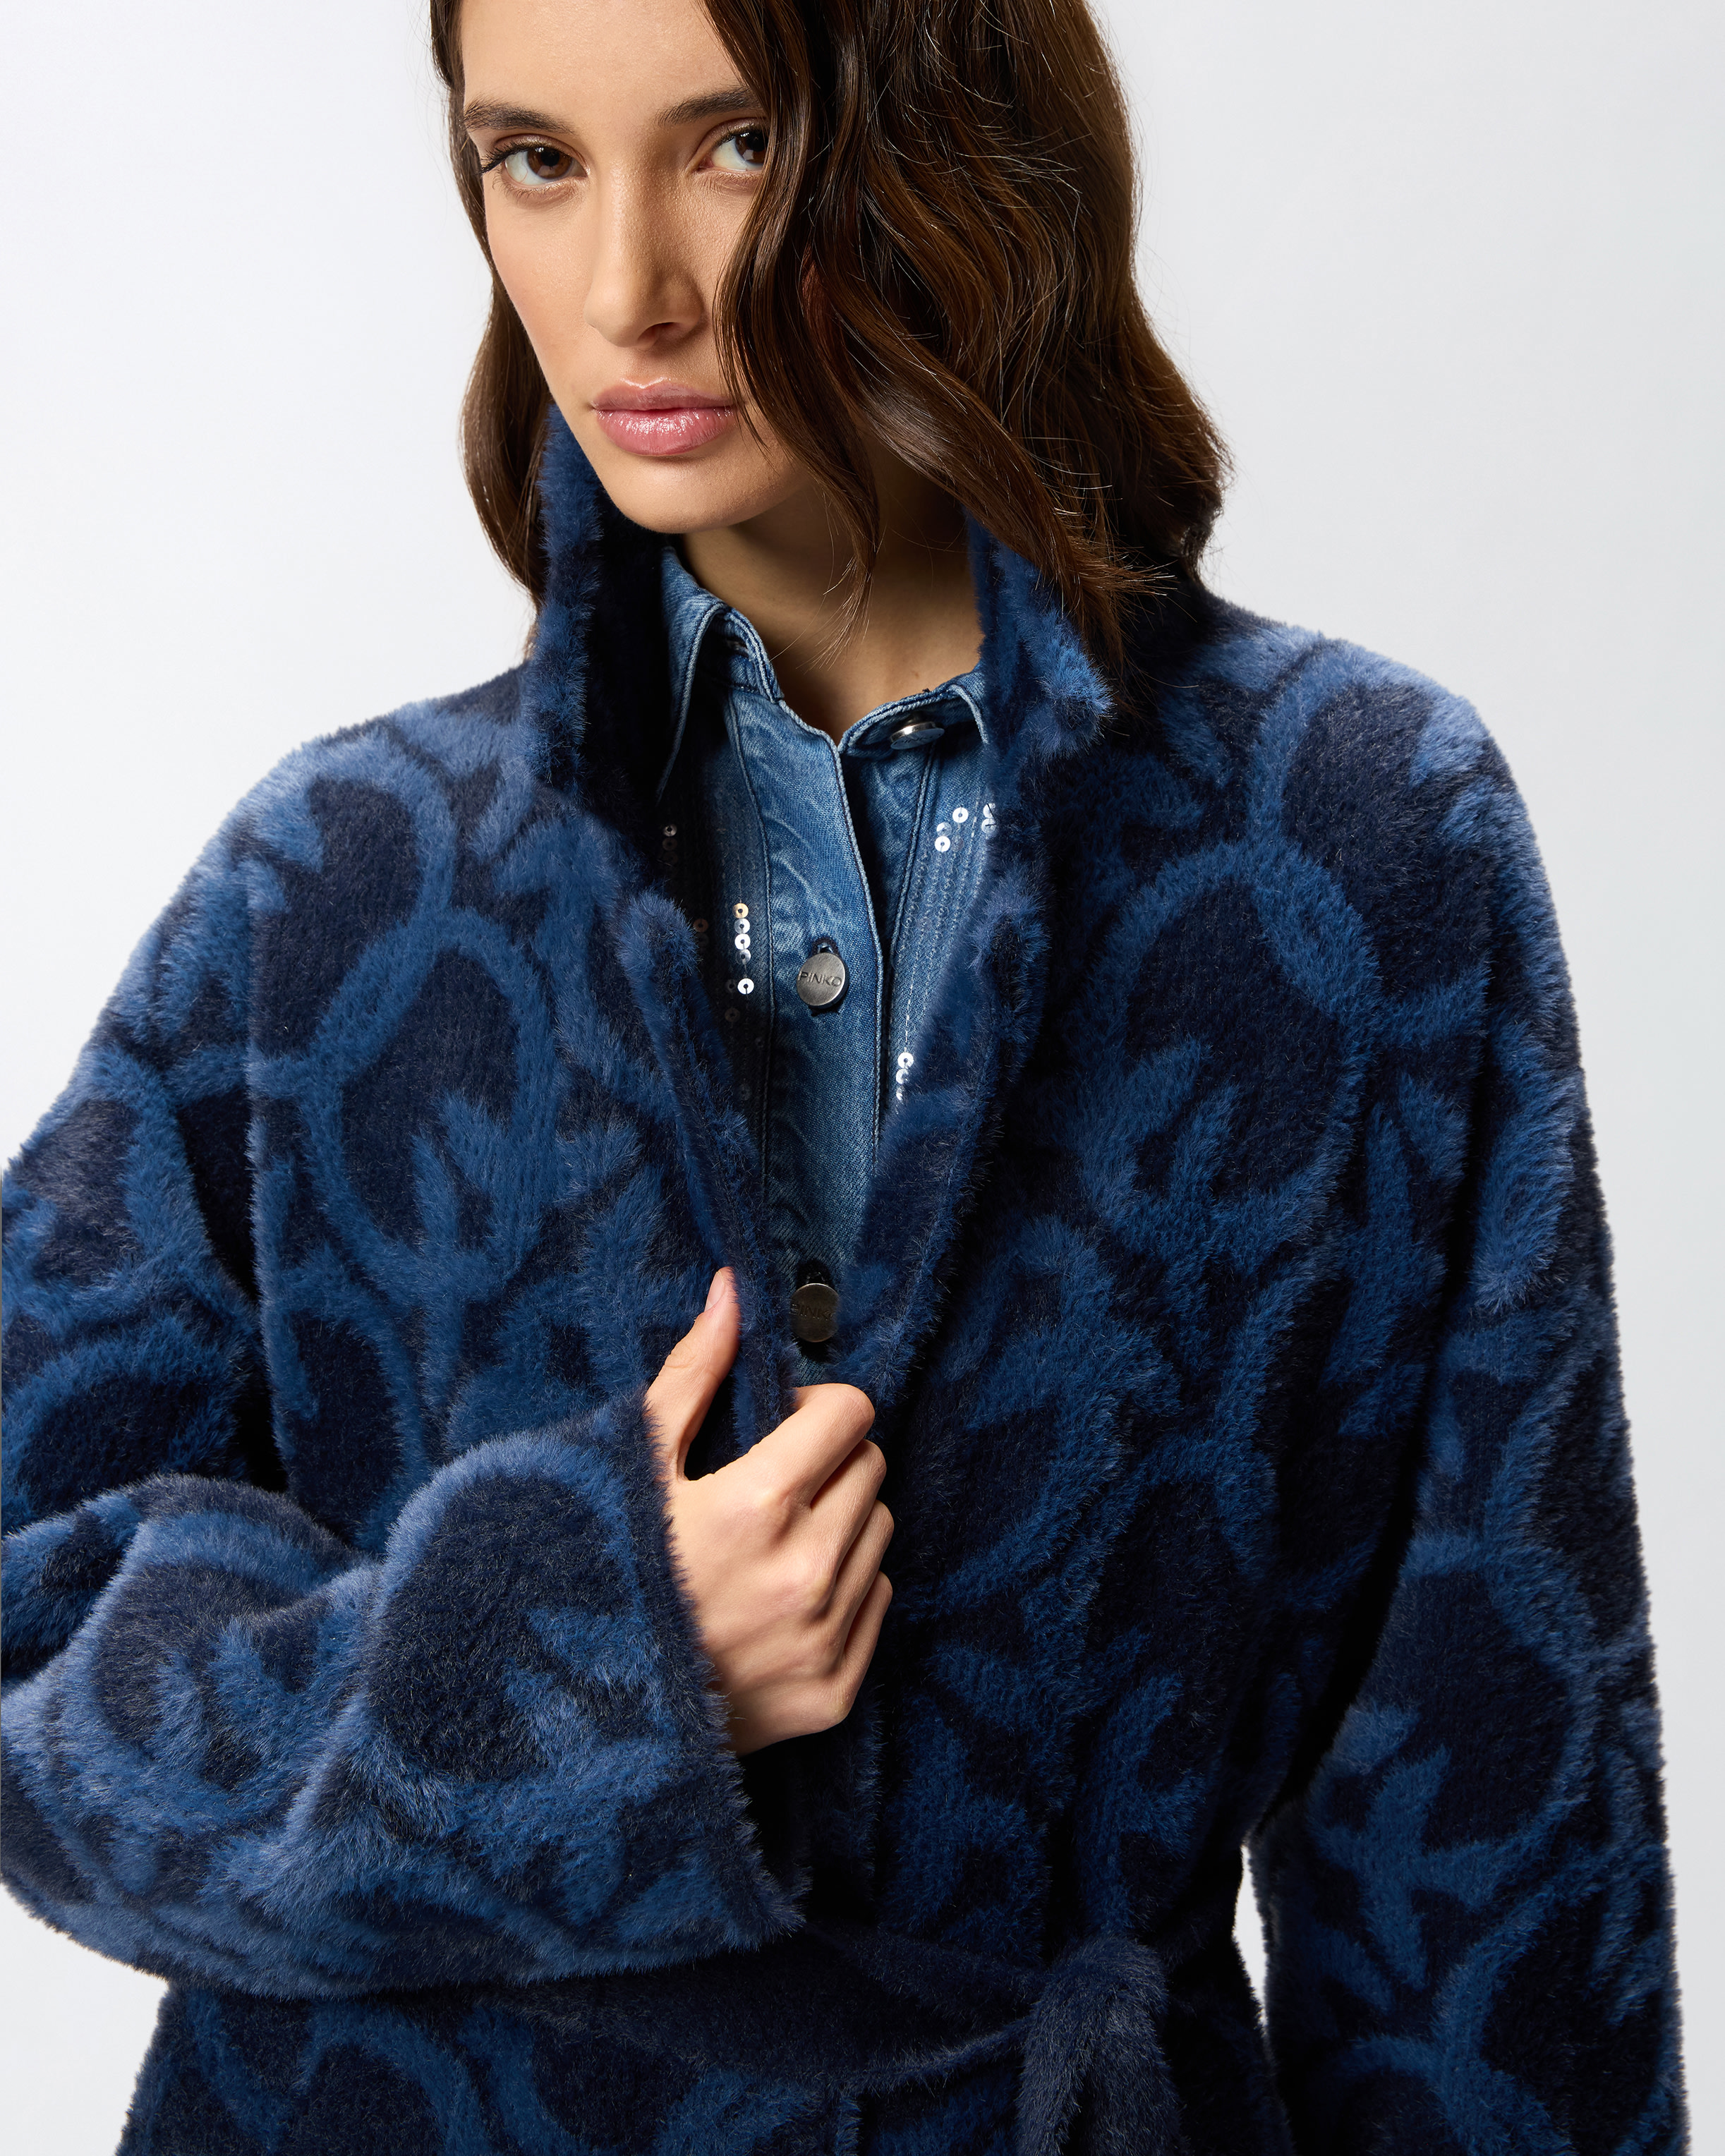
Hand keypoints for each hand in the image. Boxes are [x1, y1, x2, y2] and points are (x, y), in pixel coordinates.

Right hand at [645, 1269, 892, 1754]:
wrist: (582, 1715)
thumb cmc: (599, 1572)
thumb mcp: (633, 1467)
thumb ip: (693, 1375)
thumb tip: (732, 1291)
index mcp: (757, 1506)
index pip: (850, 1414)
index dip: (815, 1408)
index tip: (778, 1425)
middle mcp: (804, 1573)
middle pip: (870, 1468)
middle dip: (829, 1460)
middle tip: (770, 1482)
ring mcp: (823, 1637)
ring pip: (880, 1531)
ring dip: (839, 1520)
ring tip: (770, 1542)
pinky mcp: (833, 1691)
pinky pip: (878, 1598)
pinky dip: (844, 1585)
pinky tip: (779, 1595)